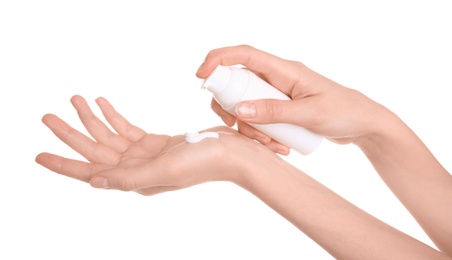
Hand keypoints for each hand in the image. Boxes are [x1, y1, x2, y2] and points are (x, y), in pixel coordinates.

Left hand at [35, 95, 256, 195]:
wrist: (233, 153)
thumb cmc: (205, 162)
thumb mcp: (165, 171)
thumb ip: (129, 178)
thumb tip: (95, 182)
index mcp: (135, 179)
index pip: (91, 173)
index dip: (64, 164)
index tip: (40, 155)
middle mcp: (136, 169)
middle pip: (95, 150)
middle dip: (71, 133)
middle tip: (47, 116)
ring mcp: (145, 155)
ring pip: (109, 136)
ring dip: (91, 118)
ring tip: (75, 99)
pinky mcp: (154, 142)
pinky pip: (127, 128)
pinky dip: (113, 116)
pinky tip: (102, 103)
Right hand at [196, 45, 395, 149]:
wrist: (363, 124)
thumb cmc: (344, 111)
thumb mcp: (309, 113)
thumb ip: (273, 111)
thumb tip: (238, 108)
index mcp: (284, 70)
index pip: (244, 55)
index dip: (218, 60)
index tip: (201, 76)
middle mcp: (277, 79)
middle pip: (237, 85)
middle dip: (234, 110)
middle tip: (244, 130)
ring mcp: (277, 95)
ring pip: (245, 106)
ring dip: (250, 128)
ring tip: (273, 145)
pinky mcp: (279, 109)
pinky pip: (258, 119)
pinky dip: (261, 134)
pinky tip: (278, 147)